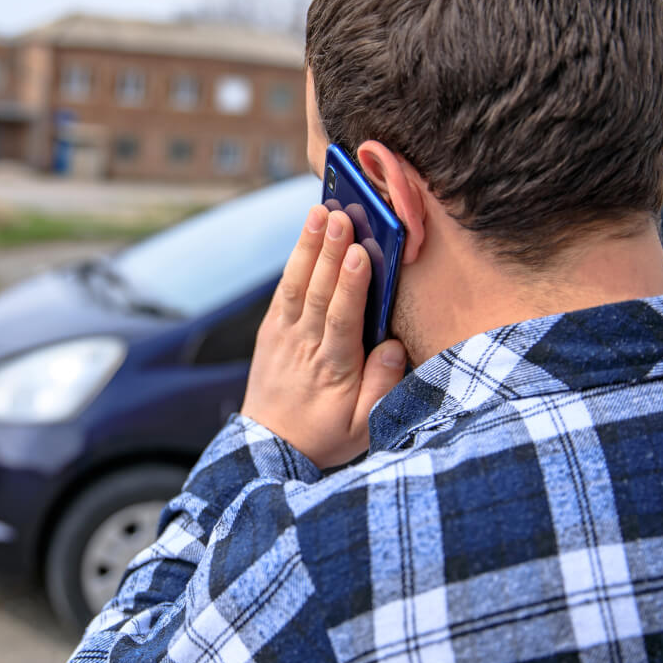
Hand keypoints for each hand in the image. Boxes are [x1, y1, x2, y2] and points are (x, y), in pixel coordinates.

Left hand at [240, 205, 407, 467]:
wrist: (270, 449)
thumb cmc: (325, 436)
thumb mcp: (363, 427)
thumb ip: (380, 387)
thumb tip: (392, 346)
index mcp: (333, 368)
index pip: (341, 319)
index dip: (350, 286)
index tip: (359, 255)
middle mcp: (304, 346)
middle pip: (319, 293)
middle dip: (330, 252)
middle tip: (342, 217)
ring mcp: (284, 335)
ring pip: (297, 284)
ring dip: (309, 246)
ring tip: (321, 213)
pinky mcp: (271, 330)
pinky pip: (284, 290)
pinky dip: (294, 262)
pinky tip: (307, 234)